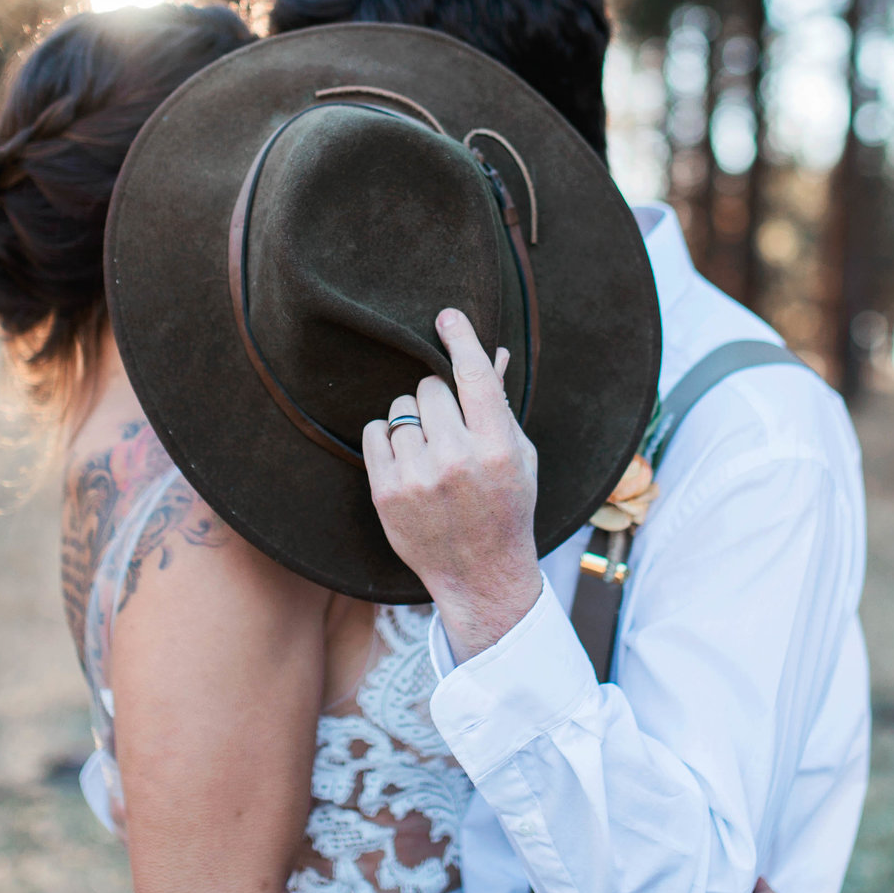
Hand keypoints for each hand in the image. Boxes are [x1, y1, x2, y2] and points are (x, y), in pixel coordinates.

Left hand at [360, 309, 541, 659]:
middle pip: (429, 389)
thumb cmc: (506, 508)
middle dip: (437, 398)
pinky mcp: (386, 494)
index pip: (474, 377)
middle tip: (448, 424)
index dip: (461, 339)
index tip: (447, 316)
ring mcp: (417, 479)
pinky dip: (387, 438)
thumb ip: (500, 406)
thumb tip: (493, 353)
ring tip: (430, 451)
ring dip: (413, 422)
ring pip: (400, 410)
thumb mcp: (518, 457)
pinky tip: (407, 460)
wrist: (481, 576)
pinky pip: (375, 433)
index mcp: (497, 448)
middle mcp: (456, 460)